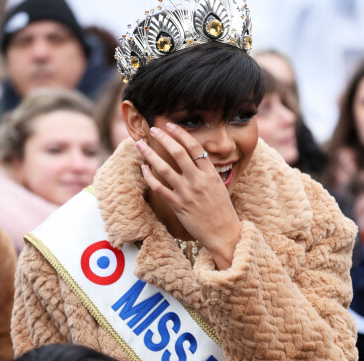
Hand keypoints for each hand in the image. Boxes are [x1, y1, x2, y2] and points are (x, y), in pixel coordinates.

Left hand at [136, 123, 240, 269]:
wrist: (223, 232)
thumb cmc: (222, 209)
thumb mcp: (219, 185)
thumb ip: (206, 171)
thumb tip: (195, 158)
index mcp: (210, 173)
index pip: (194, 147)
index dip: (181, 133)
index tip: (170, 125)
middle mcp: (198, 180)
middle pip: (177, 153)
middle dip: (164, 138)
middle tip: (154, 129)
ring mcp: (186, 193)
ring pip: (164, 168)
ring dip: (150, 154)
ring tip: (141, 145)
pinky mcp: (177, 205)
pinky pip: (158, 188)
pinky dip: (149, 177)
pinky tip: (143, 169)